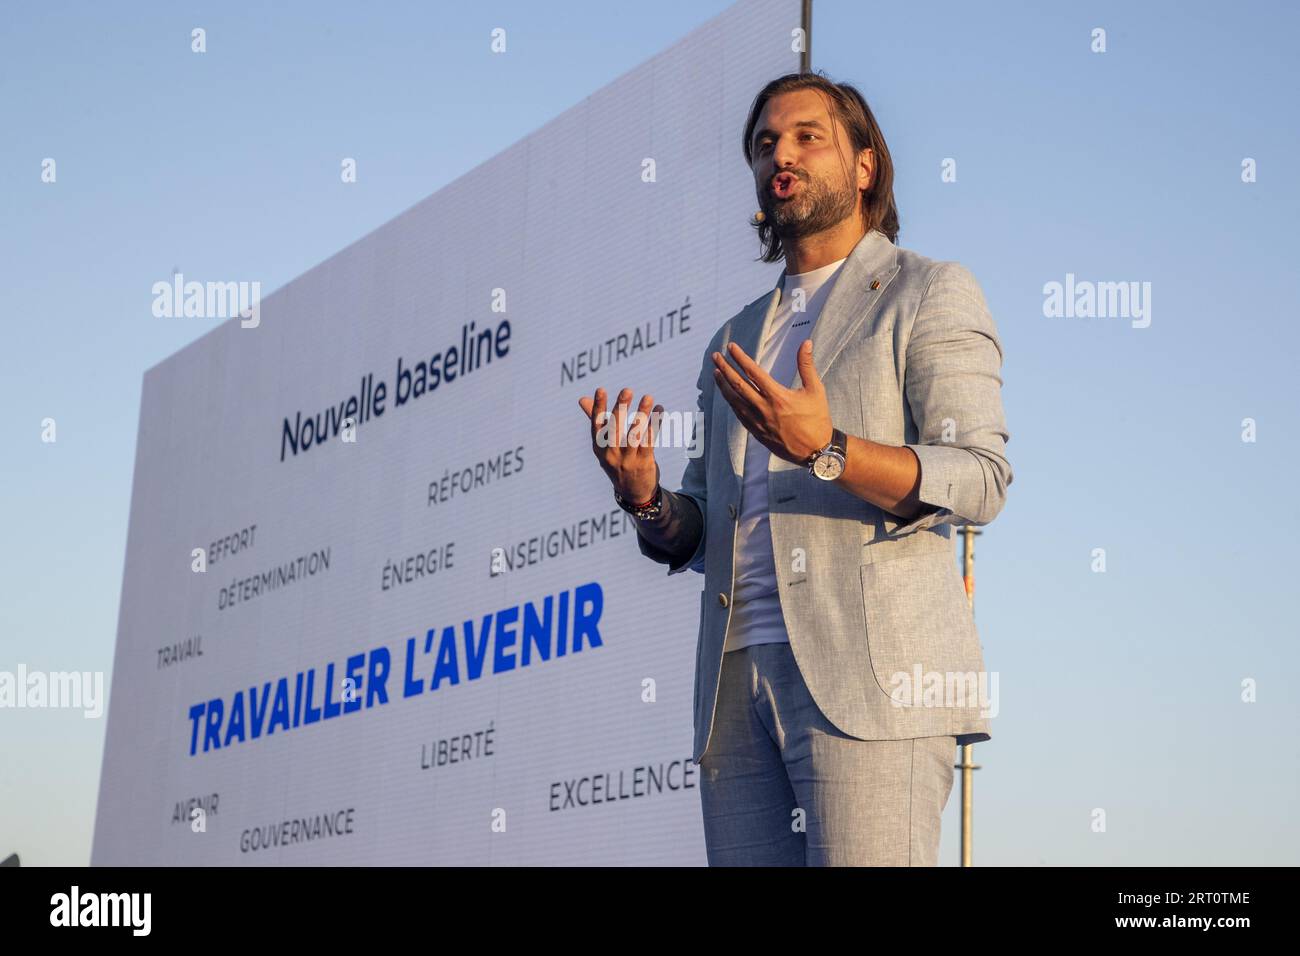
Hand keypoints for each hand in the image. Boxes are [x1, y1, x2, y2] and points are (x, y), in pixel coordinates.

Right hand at [577, 387, 661, 502]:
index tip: (601, 390)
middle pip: (614, 429)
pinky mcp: (644, 463)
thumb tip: (582, 399)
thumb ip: (596, 420)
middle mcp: (611, 454)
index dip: (598, 407)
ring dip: (642, 415)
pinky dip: (655, 424)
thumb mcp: (603, 445)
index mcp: (599, 447)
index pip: (597, 424)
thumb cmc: (617, 461)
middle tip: (627, 390)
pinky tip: (660, 410)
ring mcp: (627, 460)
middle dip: (620, 408)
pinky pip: (650, 441)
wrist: (633, 493)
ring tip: (648, 398)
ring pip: (635, 435)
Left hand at [712, 339, 831, 463]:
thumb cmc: (817, 419)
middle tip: (715, 356)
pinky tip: (727, 395)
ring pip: (734, 401)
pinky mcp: (757, 432)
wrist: (816, 451)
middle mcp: (764, 408)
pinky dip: (731, 402)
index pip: (753, 372)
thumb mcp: (815, 390)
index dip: (740, 358)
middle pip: (738, 384)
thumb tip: (806, 342)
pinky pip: (739, 415)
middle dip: (724, 368)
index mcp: (778, 396)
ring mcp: (758, 422)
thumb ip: (807, 365)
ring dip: (723, 385)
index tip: (731, 347)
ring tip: (715, 373)